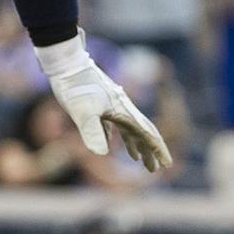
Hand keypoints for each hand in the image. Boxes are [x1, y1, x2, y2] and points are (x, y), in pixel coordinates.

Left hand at [34, 33, 171, 172]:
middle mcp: (122, 109)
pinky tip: (110, 143)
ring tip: (137, 160)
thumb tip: (102, 154)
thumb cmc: (76, 86)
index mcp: (124, 112)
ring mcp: (112, 106)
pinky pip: (113, 124)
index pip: (147, 133)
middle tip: (154, 170)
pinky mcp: (99, 104)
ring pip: (128, 128)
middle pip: (141, 133)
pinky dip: (116, 136)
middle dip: (149, 151)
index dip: (158, 150)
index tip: (167, 165)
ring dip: (135, 144)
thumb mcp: (82, 111)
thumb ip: (92, 131)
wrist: (66, 64)